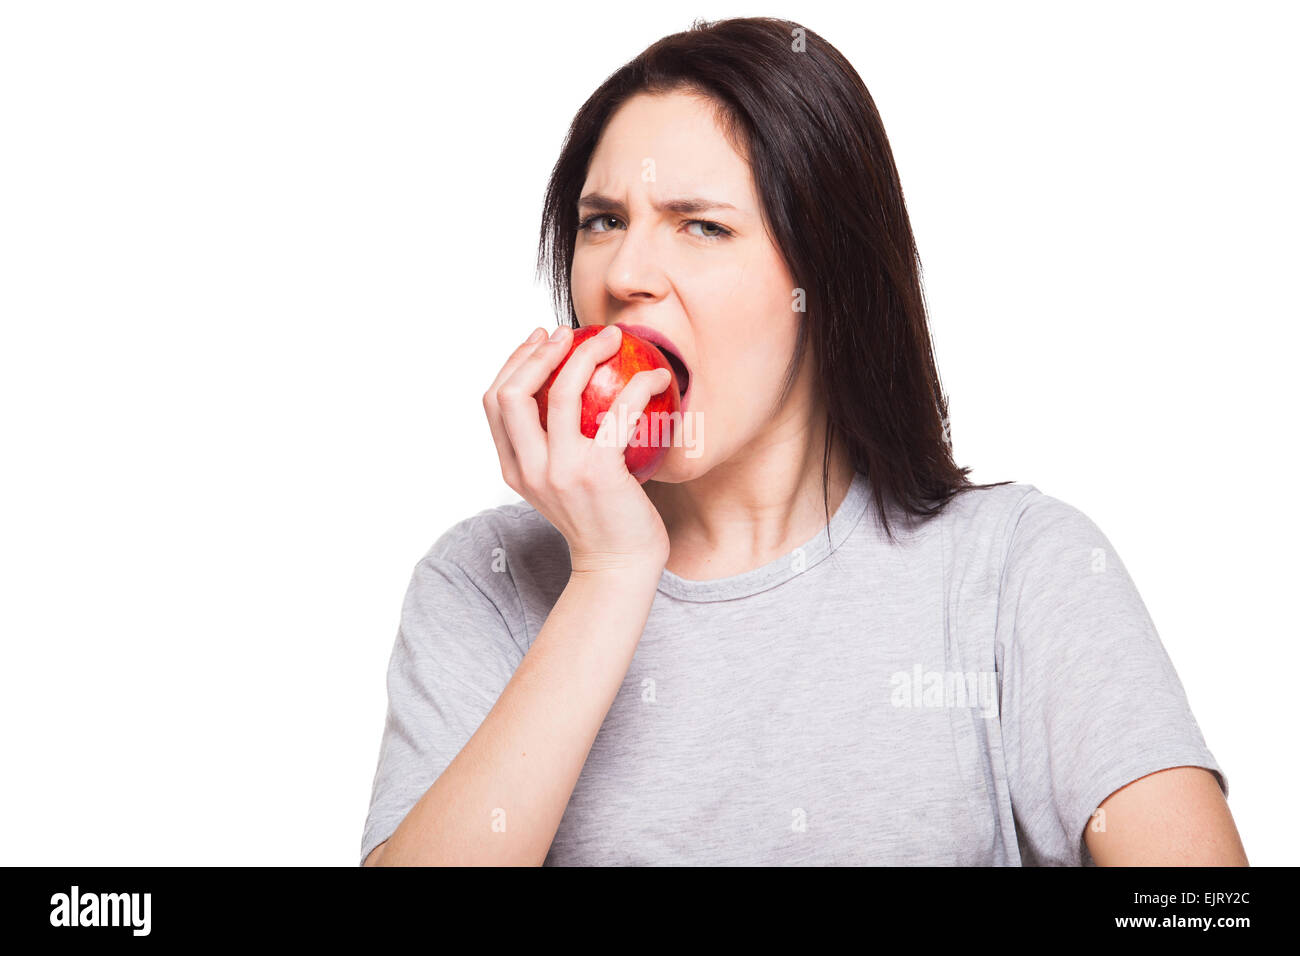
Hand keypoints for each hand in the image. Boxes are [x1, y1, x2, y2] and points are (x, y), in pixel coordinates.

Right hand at [483, 324, 673, 574]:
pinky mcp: (599, 472)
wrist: (619, 567)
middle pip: (512, 392)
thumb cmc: (600, 520)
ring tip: (611, 338)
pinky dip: (639, 386)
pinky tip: (656, 377)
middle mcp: (530, 469)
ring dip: (586, 354)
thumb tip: (567, 390)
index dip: (513, 362)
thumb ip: (552, 448)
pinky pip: (618, 412)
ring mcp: (561, 471)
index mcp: (514, 469)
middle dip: (538, 352)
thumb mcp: (560, 484)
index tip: (540, 339)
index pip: (494, 403)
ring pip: (560, 392)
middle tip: (569, 333)